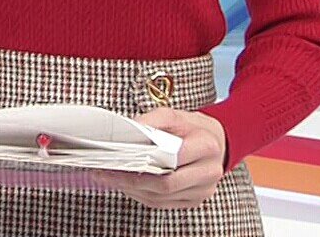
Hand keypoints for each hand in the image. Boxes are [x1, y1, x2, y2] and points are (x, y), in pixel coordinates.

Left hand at [90, 108, 227, 208]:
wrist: (214, 142)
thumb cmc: (190, 128)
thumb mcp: (172, 115)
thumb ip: (150, 121)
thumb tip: (126, 132)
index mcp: (206, 147)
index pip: (172, 159)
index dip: (143, 161)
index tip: (118, 157)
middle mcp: (209, 172)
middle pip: (166, 184)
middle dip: (132, 180)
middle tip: (105, 172)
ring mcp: (203, 190)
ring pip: (161, 197)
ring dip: (132, 189)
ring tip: (109, 177)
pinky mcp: (193, 200)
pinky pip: (162, 203)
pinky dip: (141, 195)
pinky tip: (125, 185)